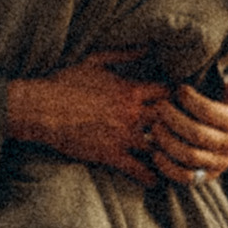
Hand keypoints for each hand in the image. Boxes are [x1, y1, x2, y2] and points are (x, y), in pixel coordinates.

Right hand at [5, 62, 168, 180]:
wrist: (41, 107)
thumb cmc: (65, 82)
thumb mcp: (96, 61)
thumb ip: (125, 54)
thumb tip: (148, 46)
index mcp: (130, 90)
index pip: (168, 93)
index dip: (178, 99)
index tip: (183, 105)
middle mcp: (131, 113)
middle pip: (170, 121)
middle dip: (179, 127)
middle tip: (186, 133)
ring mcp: (122, 136)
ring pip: (158, 146)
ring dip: (168, 152)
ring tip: (176, 159)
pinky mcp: (110, 155)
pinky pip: (137, 169)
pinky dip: (149, 176)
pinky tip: (156, 181)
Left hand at [147, 66, 227, 186]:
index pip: (210, 112)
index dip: (191, 101)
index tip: (178, 90)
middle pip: (197, 134)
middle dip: (173, 119)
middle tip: (159, 107)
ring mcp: (218, 164)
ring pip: (189, 156)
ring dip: (167, 141)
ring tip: (154, 126)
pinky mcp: (205, 177)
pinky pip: (184, 177)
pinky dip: (167, 166)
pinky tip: (155, 151)